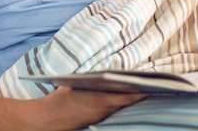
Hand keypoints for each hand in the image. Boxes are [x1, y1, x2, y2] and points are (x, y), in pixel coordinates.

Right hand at [32, 87, 146, 130]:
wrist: (46, 120)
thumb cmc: (59, 99)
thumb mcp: (76, 84)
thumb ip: (93, 80)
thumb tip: (108, 76)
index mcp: (98, 99)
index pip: (126, 96)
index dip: (140, 91)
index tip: (151, 85)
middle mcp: (101, 110)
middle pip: (125, 102)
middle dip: (137, 94)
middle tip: (151, 87)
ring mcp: (98, 117)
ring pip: (118, 107)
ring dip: (128, 99)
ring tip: (140, 90)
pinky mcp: (94, 121)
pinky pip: (110, 111)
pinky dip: (117, 104)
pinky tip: (121, 98)